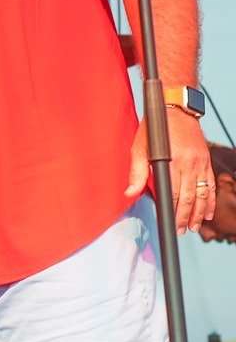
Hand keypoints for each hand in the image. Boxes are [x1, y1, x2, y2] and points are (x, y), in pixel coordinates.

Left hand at [131, 110, 216, 231]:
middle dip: (186, 218)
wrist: (176, 109)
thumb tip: (130, 193)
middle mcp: (190, 164)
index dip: (174, 213)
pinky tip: (208, 212)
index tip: (171, 225)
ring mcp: (201, 163)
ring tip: (194, 227)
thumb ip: (136, 173)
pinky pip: (211, 185)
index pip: (175, 195)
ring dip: (199, 213)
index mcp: (173, 162)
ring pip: (203, 194)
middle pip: (190, 198)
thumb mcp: (139, 148)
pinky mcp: (206, 161)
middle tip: (182, 231)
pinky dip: (210, 200)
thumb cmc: (154, 128)